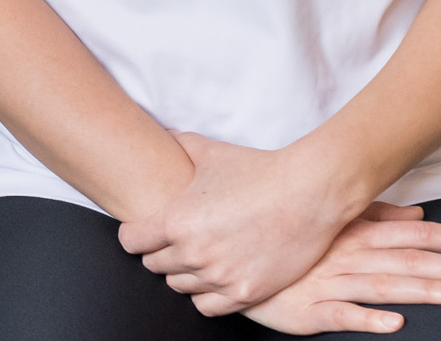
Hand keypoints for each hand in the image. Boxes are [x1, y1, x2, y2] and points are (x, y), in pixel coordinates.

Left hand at [118, 132, 363, 308]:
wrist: (309, 192)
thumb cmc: (259, 170)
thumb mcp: (212, 152)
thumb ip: (181, 144)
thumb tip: (165, 134)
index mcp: (176, 221)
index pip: (131, 242)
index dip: (136, 233)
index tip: (145, 229)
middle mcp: (193, 253)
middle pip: (154, 265)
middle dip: (160, 252)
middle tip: (176, 241)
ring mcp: (219, 276)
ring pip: (179, 286)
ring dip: (184, 273)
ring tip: (198, 258)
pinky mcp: (246, 292)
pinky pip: (208, 307)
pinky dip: (206, 294)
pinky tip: (214, 278)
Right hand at [240, 203, 440, 333]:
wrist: (236, 258)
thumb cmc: (290, 240)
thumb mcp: (334, 221)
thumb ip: (377, 216)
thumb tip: (418, 215)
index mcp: (356, 232)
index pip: (415, 234)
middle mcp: (348, 254)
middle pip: (408, 260)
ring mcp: (328, 281)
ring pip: (383, 286)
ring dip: (421, 290)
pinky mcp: (308, 309)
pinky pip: (340, 314)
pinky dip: (366, 318)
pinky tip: (393, 324)